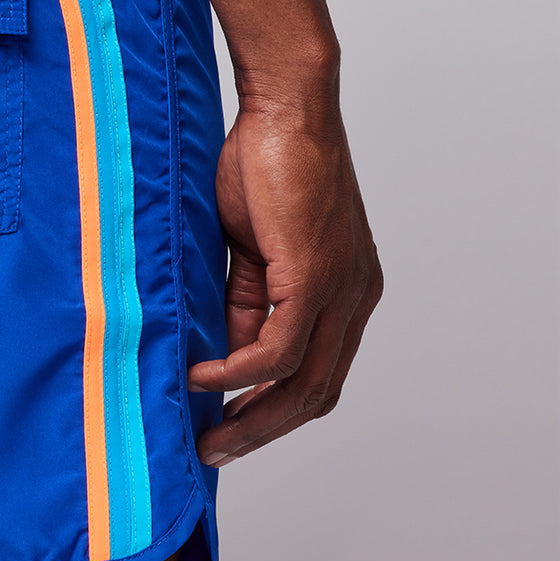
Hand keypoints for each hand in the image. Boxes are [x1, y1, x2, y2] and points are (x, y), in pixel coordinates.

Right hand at [188, 95, 382, 465]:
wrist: (286, 108)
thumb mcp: (253, 251)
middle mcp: (355, 298)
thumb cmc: (266, 165)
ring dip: (252, 417)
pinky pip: (278, 349)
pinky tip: (203, 379)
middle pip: (317, 394)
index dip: (276, 410)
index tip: (231, 430)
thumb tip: (226, 356)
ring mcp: (342, 289)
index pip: (319, 374)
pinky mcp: (316, 275)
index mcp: (347, 291)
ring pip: (304, 383)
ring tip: (208, 436)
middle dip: (264, 431)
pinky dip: (238, 373)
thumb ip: (247, 303)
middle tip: (215, 452)